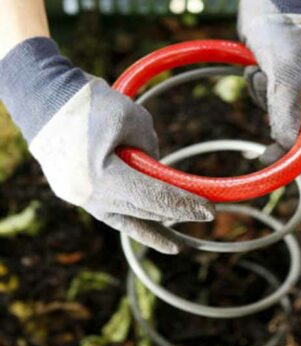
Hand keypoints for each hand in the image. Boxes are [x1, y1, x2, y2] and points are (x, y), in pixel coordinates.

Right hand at [0, 37, 213, 253]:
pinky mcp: (80, 195)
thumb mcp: (134, 120)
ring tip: (179, 245)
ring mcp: (81, 198)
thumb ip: (151, 150)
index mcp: (101, 176)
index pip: (153, 197)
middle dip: (177, 213)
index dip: (184, 205)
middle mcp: (89, 195)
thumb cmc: (91, 104)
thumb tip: (161, 174)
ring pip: (129, 219)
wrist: (45, 100)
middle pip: (143, 210)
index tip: (209, 210)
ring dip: (157, 228)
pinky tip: (160, 239)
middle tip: (208, 215)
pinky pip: (115, 215)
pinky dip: (137, 226)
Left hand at [238, 0, 300, 173]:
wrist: (262, 0)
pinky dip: (261, 94)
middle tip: (266, 155)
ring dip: (268, 106)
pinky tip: (256, 69)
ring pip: (289, 118)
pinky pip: (274, 106)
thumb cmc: (280, 27)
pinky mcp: (286, 86)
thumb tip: (288, 146)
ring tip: (260, 73)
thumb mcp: (284, 68)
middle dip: (288, 136)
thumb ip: (287, 108)